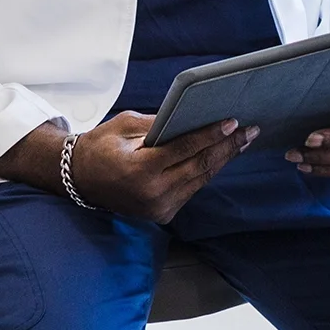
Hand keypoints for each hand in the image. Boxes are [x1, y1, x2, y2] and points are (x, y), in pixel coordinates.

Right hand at [70, 111, 258, 222]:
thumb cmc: (100, 146)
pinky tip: (221, 157)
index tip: (232, 122)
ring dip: (223, 160)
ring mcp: (159, 207)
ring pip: (200, 180)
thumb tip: (191, 116)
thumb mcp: (125, 126)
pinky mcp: (163, 214)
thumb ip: (158, 123)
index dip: (211, 135)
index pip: (185, 149)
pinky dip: (206, 172)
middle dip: (227, 147)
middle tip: (249, 130)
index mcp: (140, 170)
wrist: (80, 180)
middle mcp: (152, 193)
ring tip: (242, 141)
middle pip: (200, 166)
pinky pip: (191, 189)